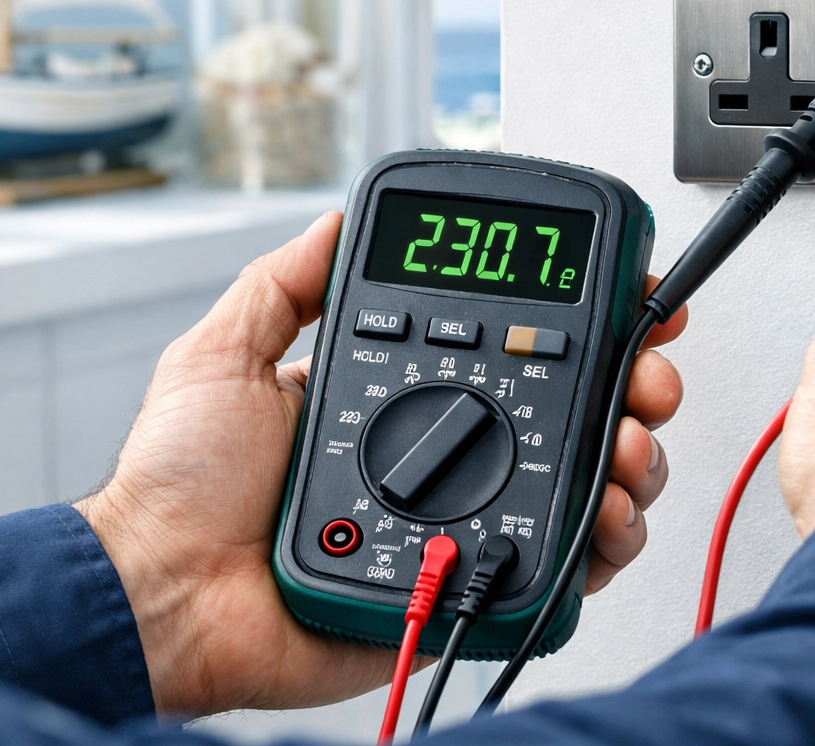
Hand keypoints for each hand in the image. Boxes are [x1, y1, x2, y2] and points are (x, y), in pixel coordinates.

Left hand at [74, 212, 685, 715]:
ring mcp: (470, 516)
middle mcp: (451, 452)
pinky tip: (607, 512)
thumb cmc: (181, 487)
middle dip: (635, 380)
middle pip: (575, 407)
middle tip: (647, 372)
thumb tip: (336, 221)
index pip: (514, 345)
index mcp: (407, 394)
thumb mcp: (222, 356)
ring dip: (632, 453)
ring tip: (626, 445)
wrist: (167, 593)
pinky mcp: (474, 583)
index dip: (582, 320)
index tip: (628, 295)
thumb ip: (283, 286)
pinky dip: (607, 537)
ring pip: (588, 478)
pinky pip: (564, 562)